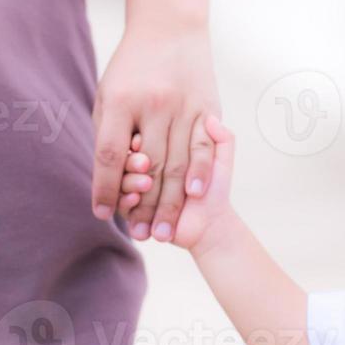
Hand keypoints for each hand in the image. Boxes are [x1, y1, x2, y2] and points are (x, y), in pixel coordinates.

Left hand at [91, 23, 218, 242]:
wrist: (171, 27)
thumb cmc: (133, 65)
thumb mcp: (109, 92)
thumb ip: (108, 133)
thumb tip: (108, 177)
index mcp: (121, 100)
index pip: (109, 155)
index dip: (105, 188)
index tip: (102, 213)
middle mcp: (154, 104)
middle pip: (149, 166)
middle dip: (144, 206)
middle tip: (142, 235)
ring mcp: (184, 106)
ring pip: (178, 163)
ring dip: (171, 201)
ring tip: (166, 229)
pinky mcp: (207, 107)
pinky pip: (204, 147)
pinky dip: (200, 173)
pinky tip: (195, 195)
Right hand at [120, 117, 235, 251]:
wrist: (211, 223)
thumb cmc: (215, 189)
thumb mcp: (223, 161)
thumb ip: (223, 138)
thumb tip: (212, 121)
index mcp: (161, 149)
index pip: (147, 138)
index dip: (146, 137)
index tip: (146, 140)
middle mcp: (145, 166)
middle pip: (130, 159)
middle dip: (135, 162)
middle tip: (144, 164)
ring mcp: (135, 187)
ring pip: (122, 179)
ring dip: (130, 181)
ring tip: (145, 183)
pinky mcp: (131, 209)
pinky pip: (120, 202)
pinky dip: (126, 201)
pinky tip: (134, 198)